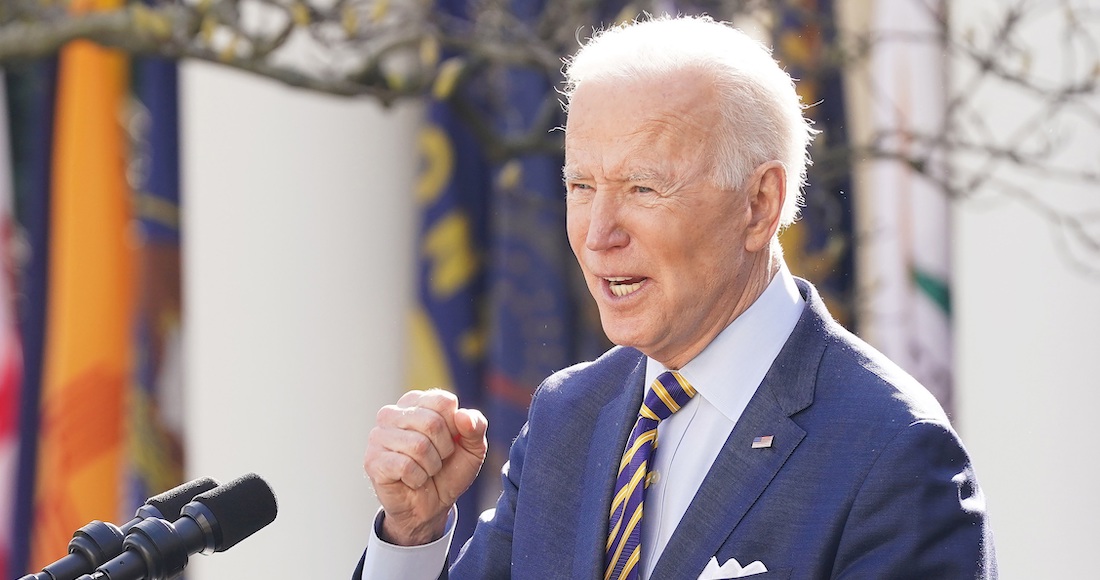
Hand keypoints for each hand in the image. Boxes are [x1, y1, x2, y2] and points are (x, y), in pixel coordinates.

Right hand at [363, 389, 487, 545]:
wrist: (431, 507)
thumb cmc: (448, 471)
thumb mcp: (473, 448)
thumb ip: (476, 427)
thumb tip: (463, 416)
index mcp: (416, 402)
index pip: (443, 401)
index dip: (456, 427)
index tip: (450, 441)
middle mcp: (392, 413)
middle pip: (432, 422)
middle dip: (444, 449)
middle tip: (438, 460)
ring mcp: (378, 436)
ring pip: (418, 446)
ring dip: (431, 466)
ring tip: (425, 471)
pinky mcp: (372, 460)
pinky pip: (405, 466)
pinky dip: (417, 478)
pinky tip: (412, 480)